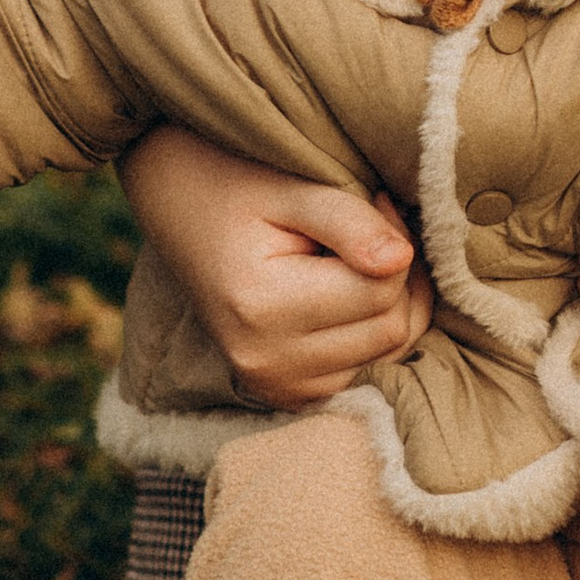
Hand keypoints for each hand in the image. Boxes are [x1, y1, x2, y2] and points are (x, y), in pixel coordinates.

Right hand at [120, 124, 433, 407]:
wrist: (178, 207)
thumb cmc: (235, 184)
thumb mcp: (291, 187)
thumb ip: (349, 221)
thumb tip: (401, 259)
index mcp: (261, 307)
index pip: (381, 290)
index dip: (396, 239)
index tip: (375, 200)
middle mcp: (265, 362)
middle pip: (389, 329)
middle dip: (397, 274)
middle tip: (370, 224)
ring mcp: (273, 386)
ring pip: (386, 355)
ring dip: (388, 304)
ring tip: (353, 256)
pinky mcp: (285, 394)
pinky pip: (364, 370)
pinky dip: (370, 331)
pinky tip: (347, 291)